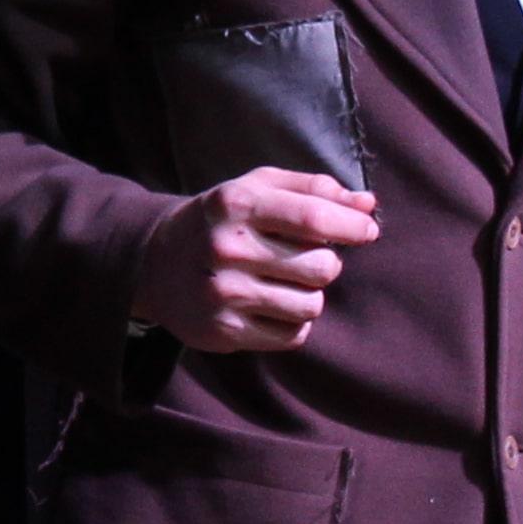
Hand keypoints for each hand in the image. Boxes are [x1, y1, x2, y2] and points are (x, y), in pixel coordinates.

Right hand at [129, 167, 380, 353]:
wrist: (155, 263)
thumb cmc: (221, 220)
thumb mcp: (256, 188)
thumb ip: (312, 189)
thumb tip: (367, 204)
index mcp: (237, 204)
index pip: (314, 217)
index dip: (352, 225)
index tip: (367, 230)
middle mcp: (227, 248)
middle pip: (321, 267)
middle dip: (328, 262)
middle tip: (310, 257)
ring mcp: (224, 293)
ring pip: (311, 305)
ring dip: (311, 294)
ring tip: (286, 282)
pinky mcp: (225, 331)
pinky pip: (293, 334)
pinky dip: (294, 321)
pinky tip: (272, 304)